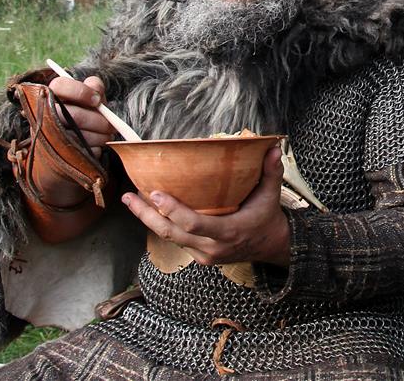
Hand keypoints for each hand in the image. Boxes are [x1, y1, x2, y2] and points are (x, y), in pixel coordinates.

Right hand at [48, 75, 115, 156]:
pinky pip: (81, 151)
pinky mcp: (56, 153)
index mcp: (51, 94)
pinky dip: (94, 149)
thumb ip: (94, 87)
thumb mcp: (90, 96)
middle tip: (110, 125)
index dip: (81, 92)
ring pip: (79, 136)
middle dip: (99, 121)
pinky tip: (96, 145)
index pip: (59, 85)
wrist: (76, 138)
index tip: (97, 100)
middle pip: (74, 115)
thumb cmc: (85, 110)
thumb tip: (95, 88)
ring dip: (100, 136)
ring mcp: (48, 134)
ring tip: (107, 135)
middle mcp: (45, 112)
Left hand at [122, 146, 289, 267]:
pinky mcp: (200, 257)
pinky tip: (149, 210)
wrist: (272, 247)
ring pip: (169, 238)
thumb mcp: (270, 195)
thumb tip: (274, 146)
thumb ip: (271, 172)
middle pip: (170, 234)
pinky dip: (161, 225)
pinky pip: (176, 241)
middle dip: (146, 215)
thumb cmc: (268, 218)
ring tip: (131, 200)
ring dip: (148, 219)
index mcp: (228, 232)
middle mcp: (212, 248)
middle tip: (129, 196)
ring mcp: (204, 255)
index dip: (172, 211)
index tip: (155, 193)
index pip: (193, 225)